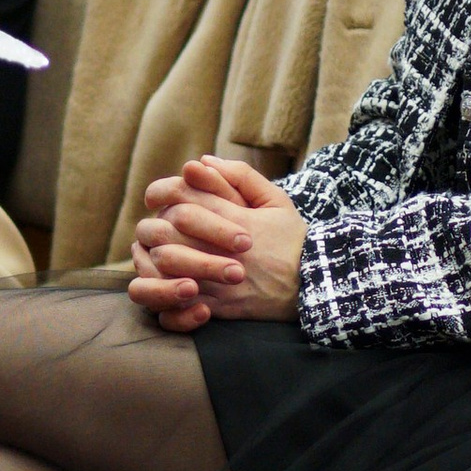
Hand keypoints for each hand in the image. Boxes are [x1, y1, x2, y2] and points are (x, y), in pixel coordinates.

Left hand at [127, 155, 305, 331]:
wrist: (315, 287)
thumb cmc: (293, 241)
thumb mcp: (276, 201)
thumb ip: (241, 176)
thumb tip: (202, 162)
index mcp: (237, 220)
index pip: (184, 198)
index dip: (163, 192)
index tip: (157, 196)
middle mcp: (224, 250)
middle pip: (168, 231)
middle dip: (155, 224)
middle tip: (154, 224)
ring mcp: (220, 281)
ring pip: (167, 265)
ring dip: (154, 256)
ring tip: (155, 252)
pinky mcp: (218, 308)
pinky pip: (177, 302)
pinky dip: (164, 291)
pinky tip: (165, 280)